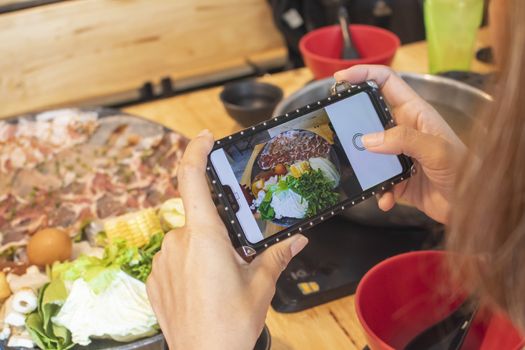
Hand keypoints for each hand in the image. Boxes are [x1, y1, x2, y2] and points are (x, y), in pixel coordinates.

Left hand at [146, 130, 308, 349]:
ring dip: (204, 251)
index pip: (192, 179)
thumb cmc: (230, 323)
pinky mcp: (153, 279)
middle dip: (219, 232)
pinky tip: (202, 290)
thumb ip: (276, 255)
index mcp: (205, 236)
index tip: (204, 138)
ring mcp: (161, 261)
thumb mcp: (261, 285)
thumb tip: (298, 239)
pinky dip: (189, 266)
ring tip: (220, 282)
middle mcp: (177, 242)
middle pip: (200, 219)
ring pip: (187, 241)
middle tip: (235, 259)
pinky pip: (174, 259)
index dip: (196, 151)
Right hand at [334, 65, 465, 223]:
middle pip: (370, 117)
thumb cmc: (464, 171)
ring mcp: (397, 155)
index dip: (364, 75)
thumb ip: (404, 140)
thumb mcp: (437, 149)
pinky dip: (378, 192)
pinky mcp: (395, 179)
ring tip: (359, 172)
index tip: (341, 79)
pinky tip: (386, 200)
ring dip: (362, 164)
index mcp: (415, 113)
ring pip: (368, 152)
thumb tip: (368, 140)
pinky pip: (377, 182)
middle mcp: (403, 131)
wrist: (471, 207)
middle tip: (336, 128)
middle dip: (352, 123)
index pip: (387, 83)